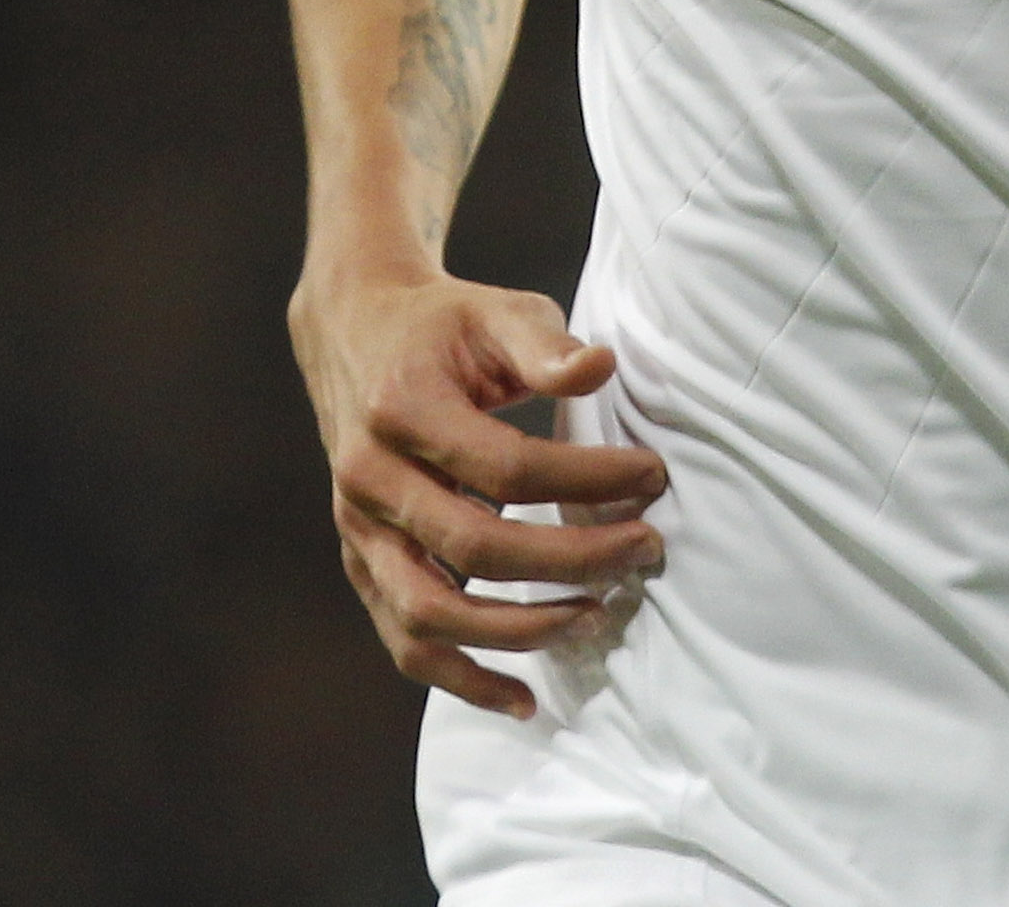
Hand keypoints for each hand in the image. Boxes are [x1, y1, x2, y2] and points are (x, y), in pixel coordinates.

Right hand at [288, 268, 667, 717]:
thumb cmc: (444, 324)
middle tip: (645, 549)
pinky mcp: (362, 564)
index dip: (585, 479)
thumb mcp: (496, 311)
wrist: (356, 333)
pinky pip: (405, 642)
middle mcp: (369, 479)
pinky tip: (524, 697)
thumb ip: (545, 344)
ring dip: (520, 629)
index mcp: (403, 409)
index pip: (506, 467)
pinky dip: (462, 678)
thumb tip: (602, 368)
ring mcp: (358, 531)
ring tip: (597, 613)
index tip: (652, 476)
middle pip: (476, 547)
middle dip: (571, 559)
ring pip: (430, 615)